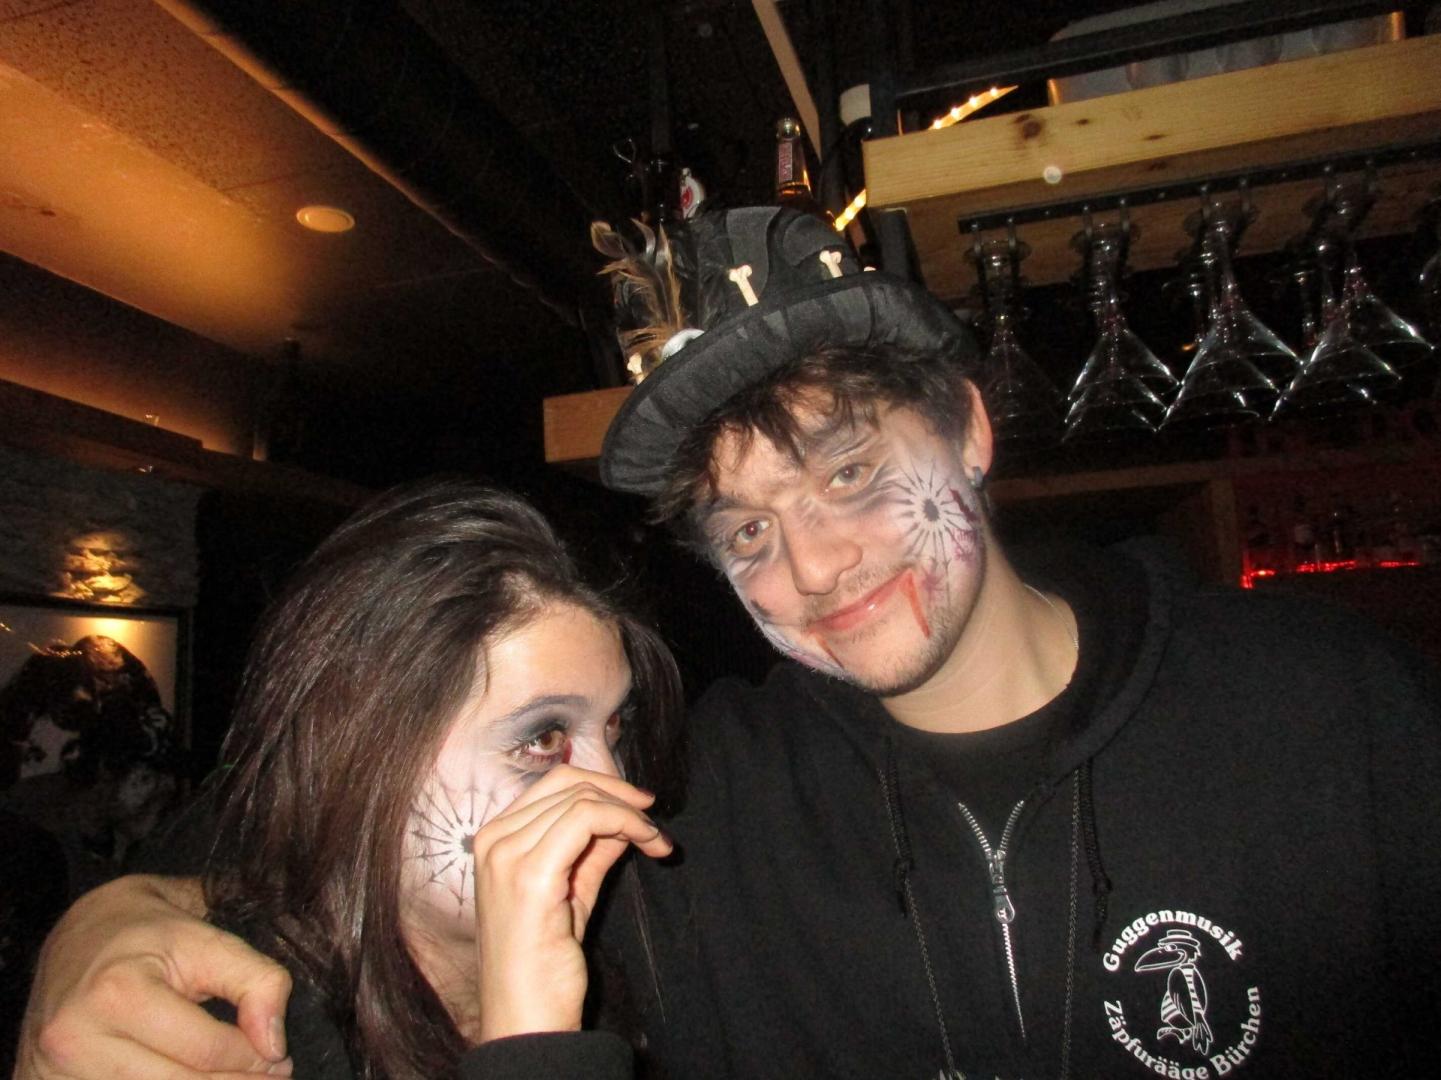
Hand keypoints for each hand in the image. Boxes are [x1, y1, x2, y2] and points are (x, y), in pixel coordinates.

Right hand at [17, 875, 294, 1079]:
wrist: (72, 935)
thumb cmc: (142, 929)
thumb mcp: (204, 934)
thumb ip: (253, 979)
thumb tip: (274, 1044)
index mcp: (118, 992)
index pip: (205, 1049)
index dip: (254, 1059)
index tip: (281, 1057)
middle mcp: (77, 1037)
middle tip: (272, 1077)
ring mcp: (58, 1069)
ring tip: (238, 1078)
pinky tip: (198, 1079)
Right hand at [471, 766, 671, 1041]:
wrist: (525, 1018)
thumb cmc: (543, 964)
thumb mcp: (571, 892)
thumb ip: (593, 851)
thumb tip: (623, 818)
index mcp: (493, 840)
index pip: (554, 784)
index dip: (605, 787)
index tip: (643, 808)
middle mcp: (492, 840)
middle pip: (568, 784)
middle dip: (622, 796)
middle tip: (654, 822)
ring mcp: (506, 855)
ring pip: (582, 799)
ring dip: (631, 814)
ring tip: (656, 840)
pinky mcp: (530, 874)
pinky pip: (586, 820)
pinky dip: (627, 823)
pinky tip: (649, 843)